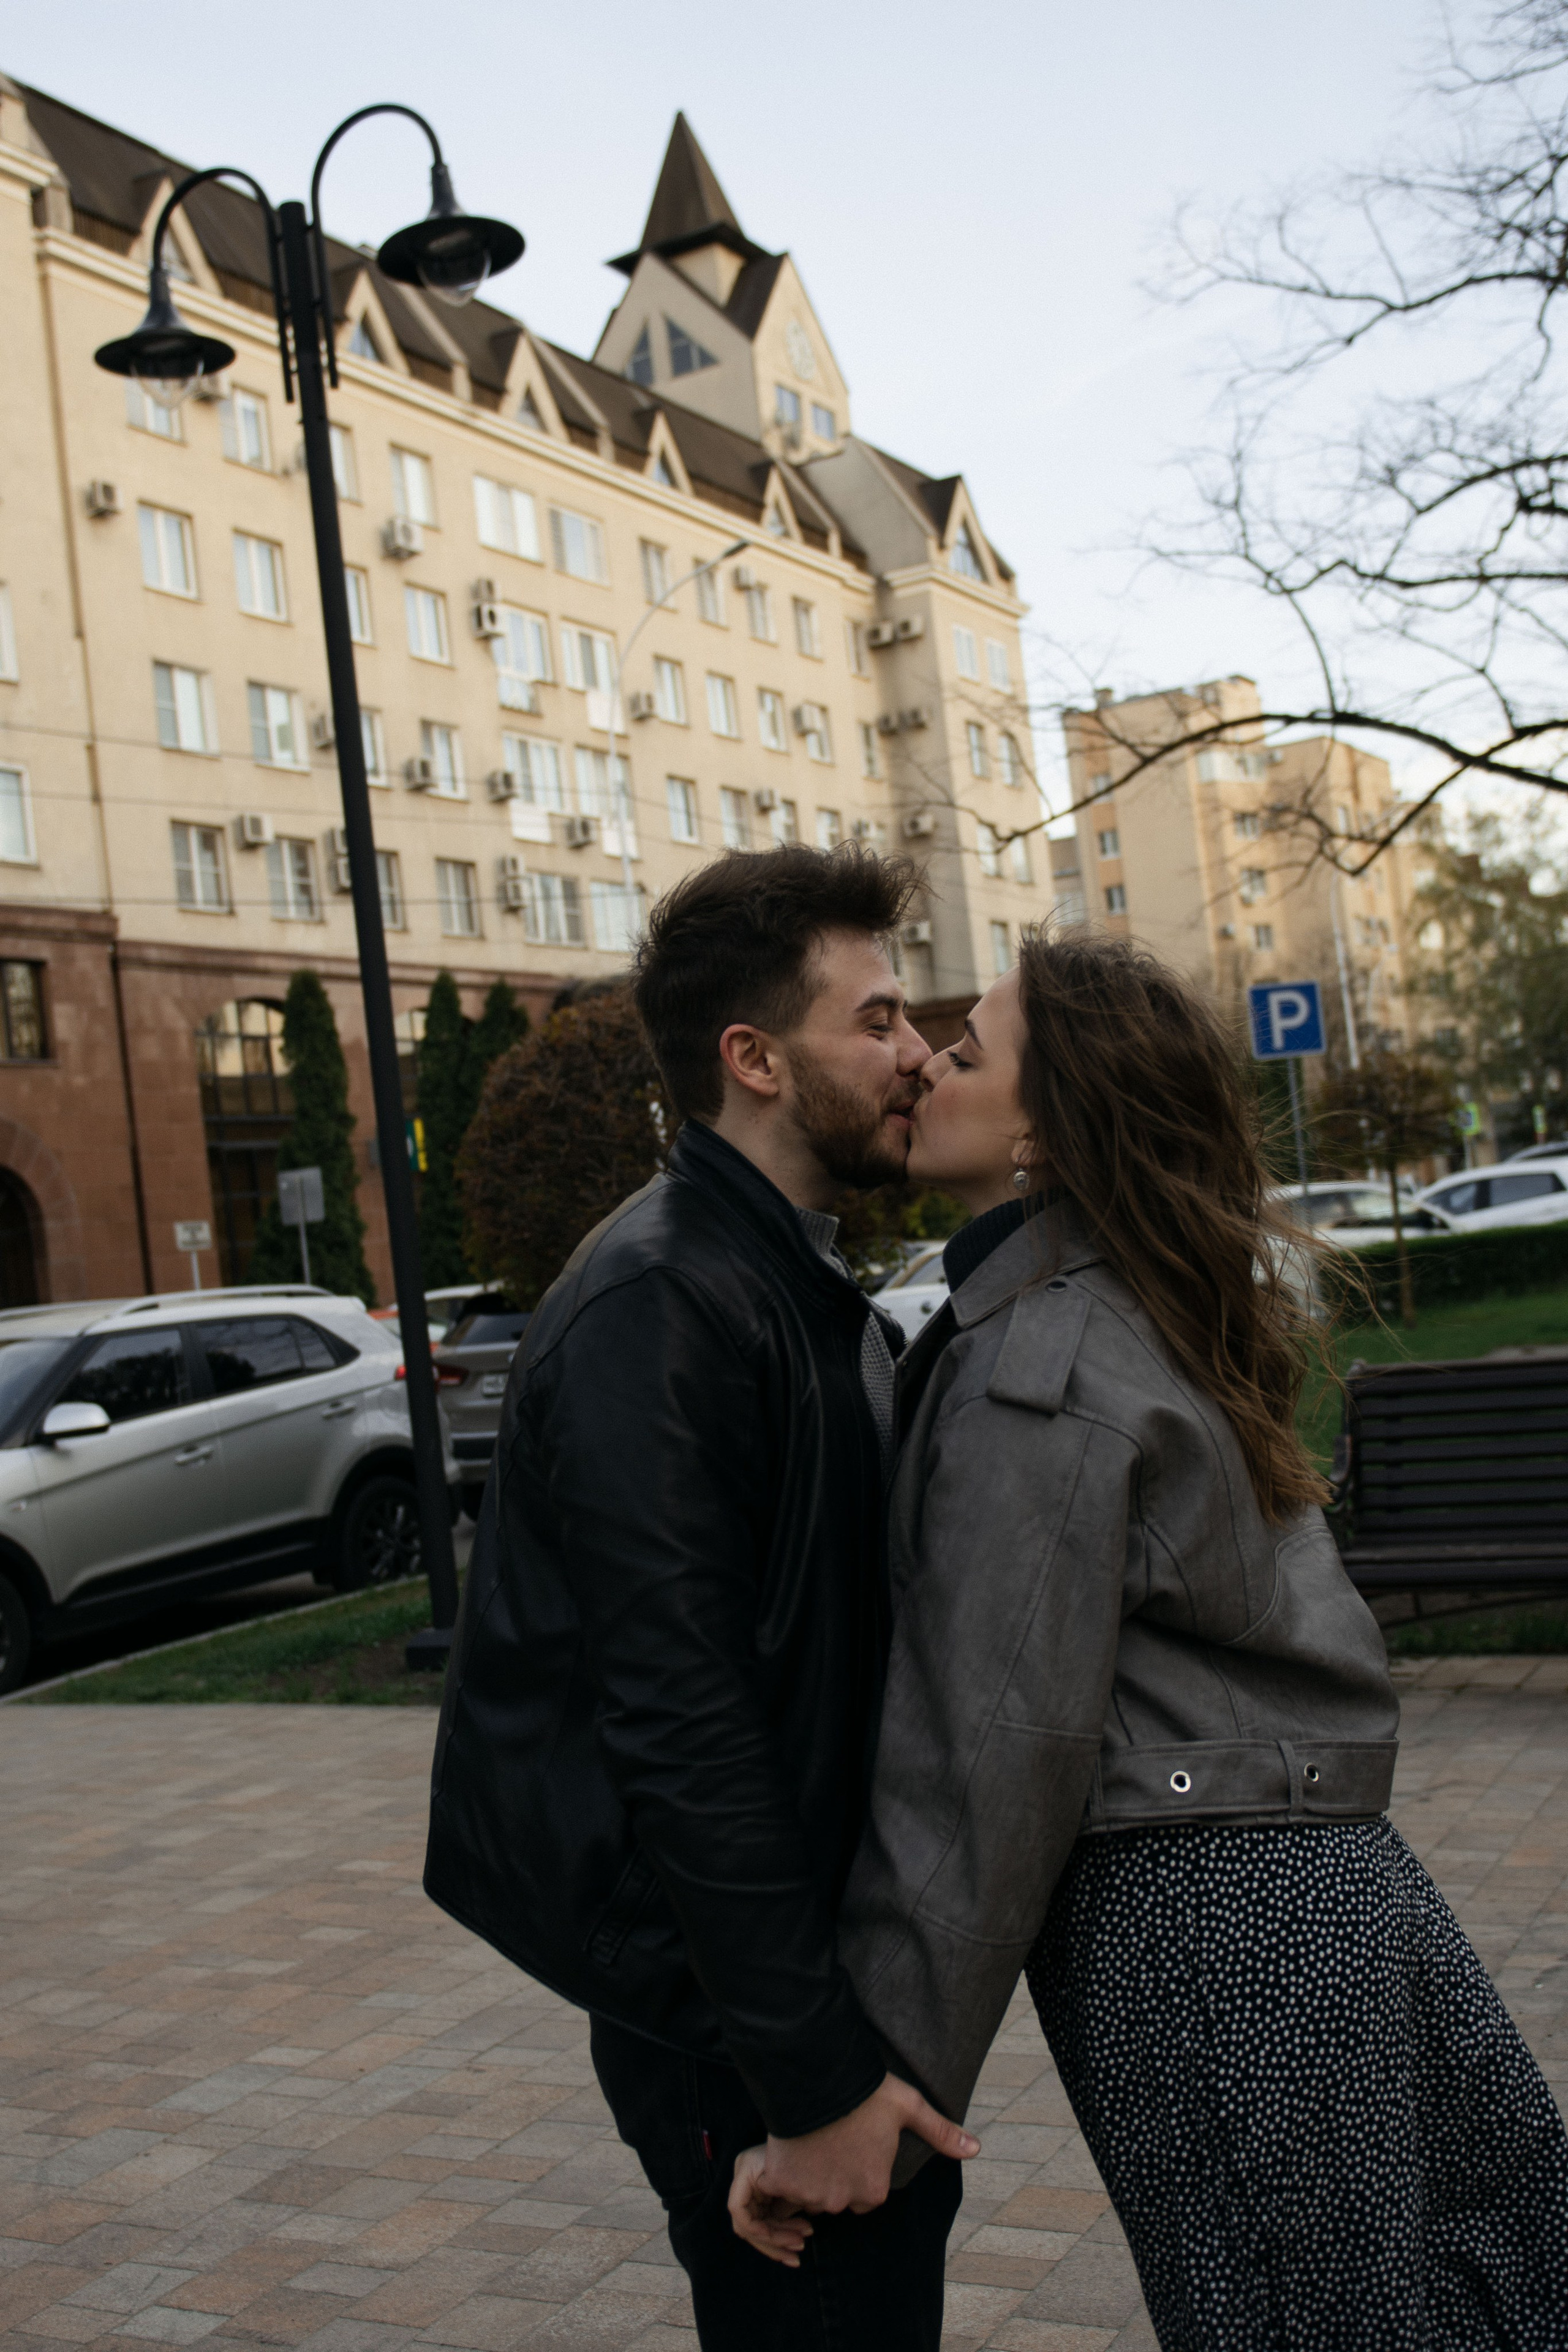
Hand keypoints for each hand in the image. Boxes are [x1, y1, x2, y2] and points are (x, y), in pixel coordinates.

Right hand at [727, 2074, 978, 2262]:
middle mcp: (843, 2201)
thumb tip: (976, 2149)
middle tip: (833, 2139)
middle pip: (837, 2196)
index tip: (856, 2143)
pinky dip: (784, 2170)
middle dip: (835, 2174)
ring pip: (809, 2193)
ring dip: (809, 2174)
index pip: (866, 2193)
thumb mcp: (909, 2107)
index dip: (861, 2168)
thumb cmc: (866, 2092)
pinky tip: (791, 2144)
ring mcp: (811, 2195)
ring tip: (813, 2138)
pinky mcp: (783, 2184)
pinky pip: (782, 2186)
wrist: (817, 2078)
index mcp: (874, 2190)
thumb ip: (940, 2133)